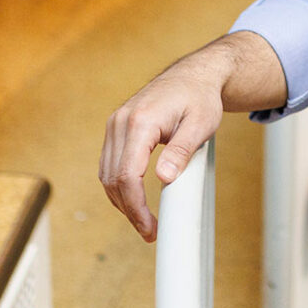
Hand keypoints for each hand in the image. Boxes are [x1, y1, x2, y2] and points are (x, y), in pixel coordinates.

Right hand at [98, 32, 285, 241]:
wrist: (193, 75)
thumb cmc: (200, 97)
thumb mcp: (200, 125)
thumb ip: (181, 151)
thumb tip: (164, 178)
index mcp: (141, 121)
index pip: (127, 174)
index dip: (136, 207)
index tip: (149, 228)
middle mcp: (120, 122)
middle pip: (112, 178)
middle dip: (129, 210)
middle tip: (149, 231)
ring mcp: (115, 124)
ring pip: (106, 174)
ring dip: (121, 201)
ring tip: (143, 221)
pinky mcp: (116, 128)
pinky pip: (109, 164)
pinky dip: (119, 185)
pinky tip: (134, 200)